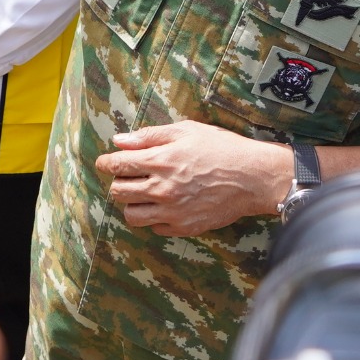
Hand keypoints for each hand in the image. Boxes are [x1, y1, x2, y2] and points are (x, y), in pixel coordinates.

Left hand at [95, 120, 289, 236]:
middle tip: (130, 176)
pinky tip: (166, 206)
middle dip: (119, 182)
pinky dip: (155, 218)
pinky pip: (155, 228)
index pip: (118, 165)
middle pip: (119, 192)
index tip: (106, 163)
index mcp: (161, 161)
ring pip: (132, 215)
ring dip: (133, 203)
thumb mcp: (187, 131)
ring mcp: (172, 212)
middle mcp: (162, 189)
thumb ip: (150, 136)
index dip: (106, 163)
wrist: (253, 177)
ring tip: (145, 194)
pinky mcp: (184, 228)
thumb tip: (119, 141)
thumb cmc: (222, 148)